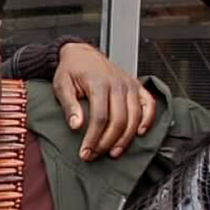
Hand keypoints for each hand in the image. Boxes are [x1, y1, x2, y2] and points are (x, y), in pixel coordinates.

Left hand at [54, 42, 158, 160]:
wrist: (82, 54)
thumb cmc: (72, 70)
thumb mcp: (62, 85)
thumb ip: (69, 105)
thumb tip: (76, 126)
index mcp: (99, 83)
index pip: (100, 118)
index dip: (93, 138)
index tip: (85, 152)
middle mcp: (118, 84)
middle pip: (119, 121)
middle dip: (107, 142)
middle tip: (95, 155)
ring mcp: (130, 85)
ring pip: (134, 117)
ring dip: (126, 138)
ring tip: (114, 152)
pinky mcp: (137, 86)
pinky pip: (148, 104)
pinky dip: (148, 120)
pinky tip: (140, 133)